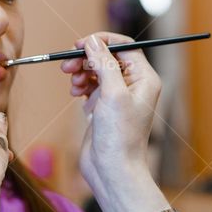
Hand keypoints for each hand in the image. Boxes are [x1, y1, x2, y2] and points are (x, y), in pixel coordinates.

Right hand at [61, 32, 160, 197]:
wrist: (112, 169)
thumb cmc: (120, 136)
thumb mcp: (112, 94)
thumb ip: (104, 63)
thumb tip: (93, 41)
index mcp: (144, 79)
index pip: (125, 46)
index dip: (102, 42)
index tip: (81, 44)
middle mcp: (132, 85)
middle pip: (107, 57)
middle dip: (86, 58)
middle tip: (68, 64)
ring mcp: (117, 97)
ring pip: (95, 71)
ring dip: (81, 72)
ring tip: (72, 83)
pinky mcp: (102, 108)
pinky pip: (90, 86)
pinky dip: (80, 85)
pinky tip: (75, 93)